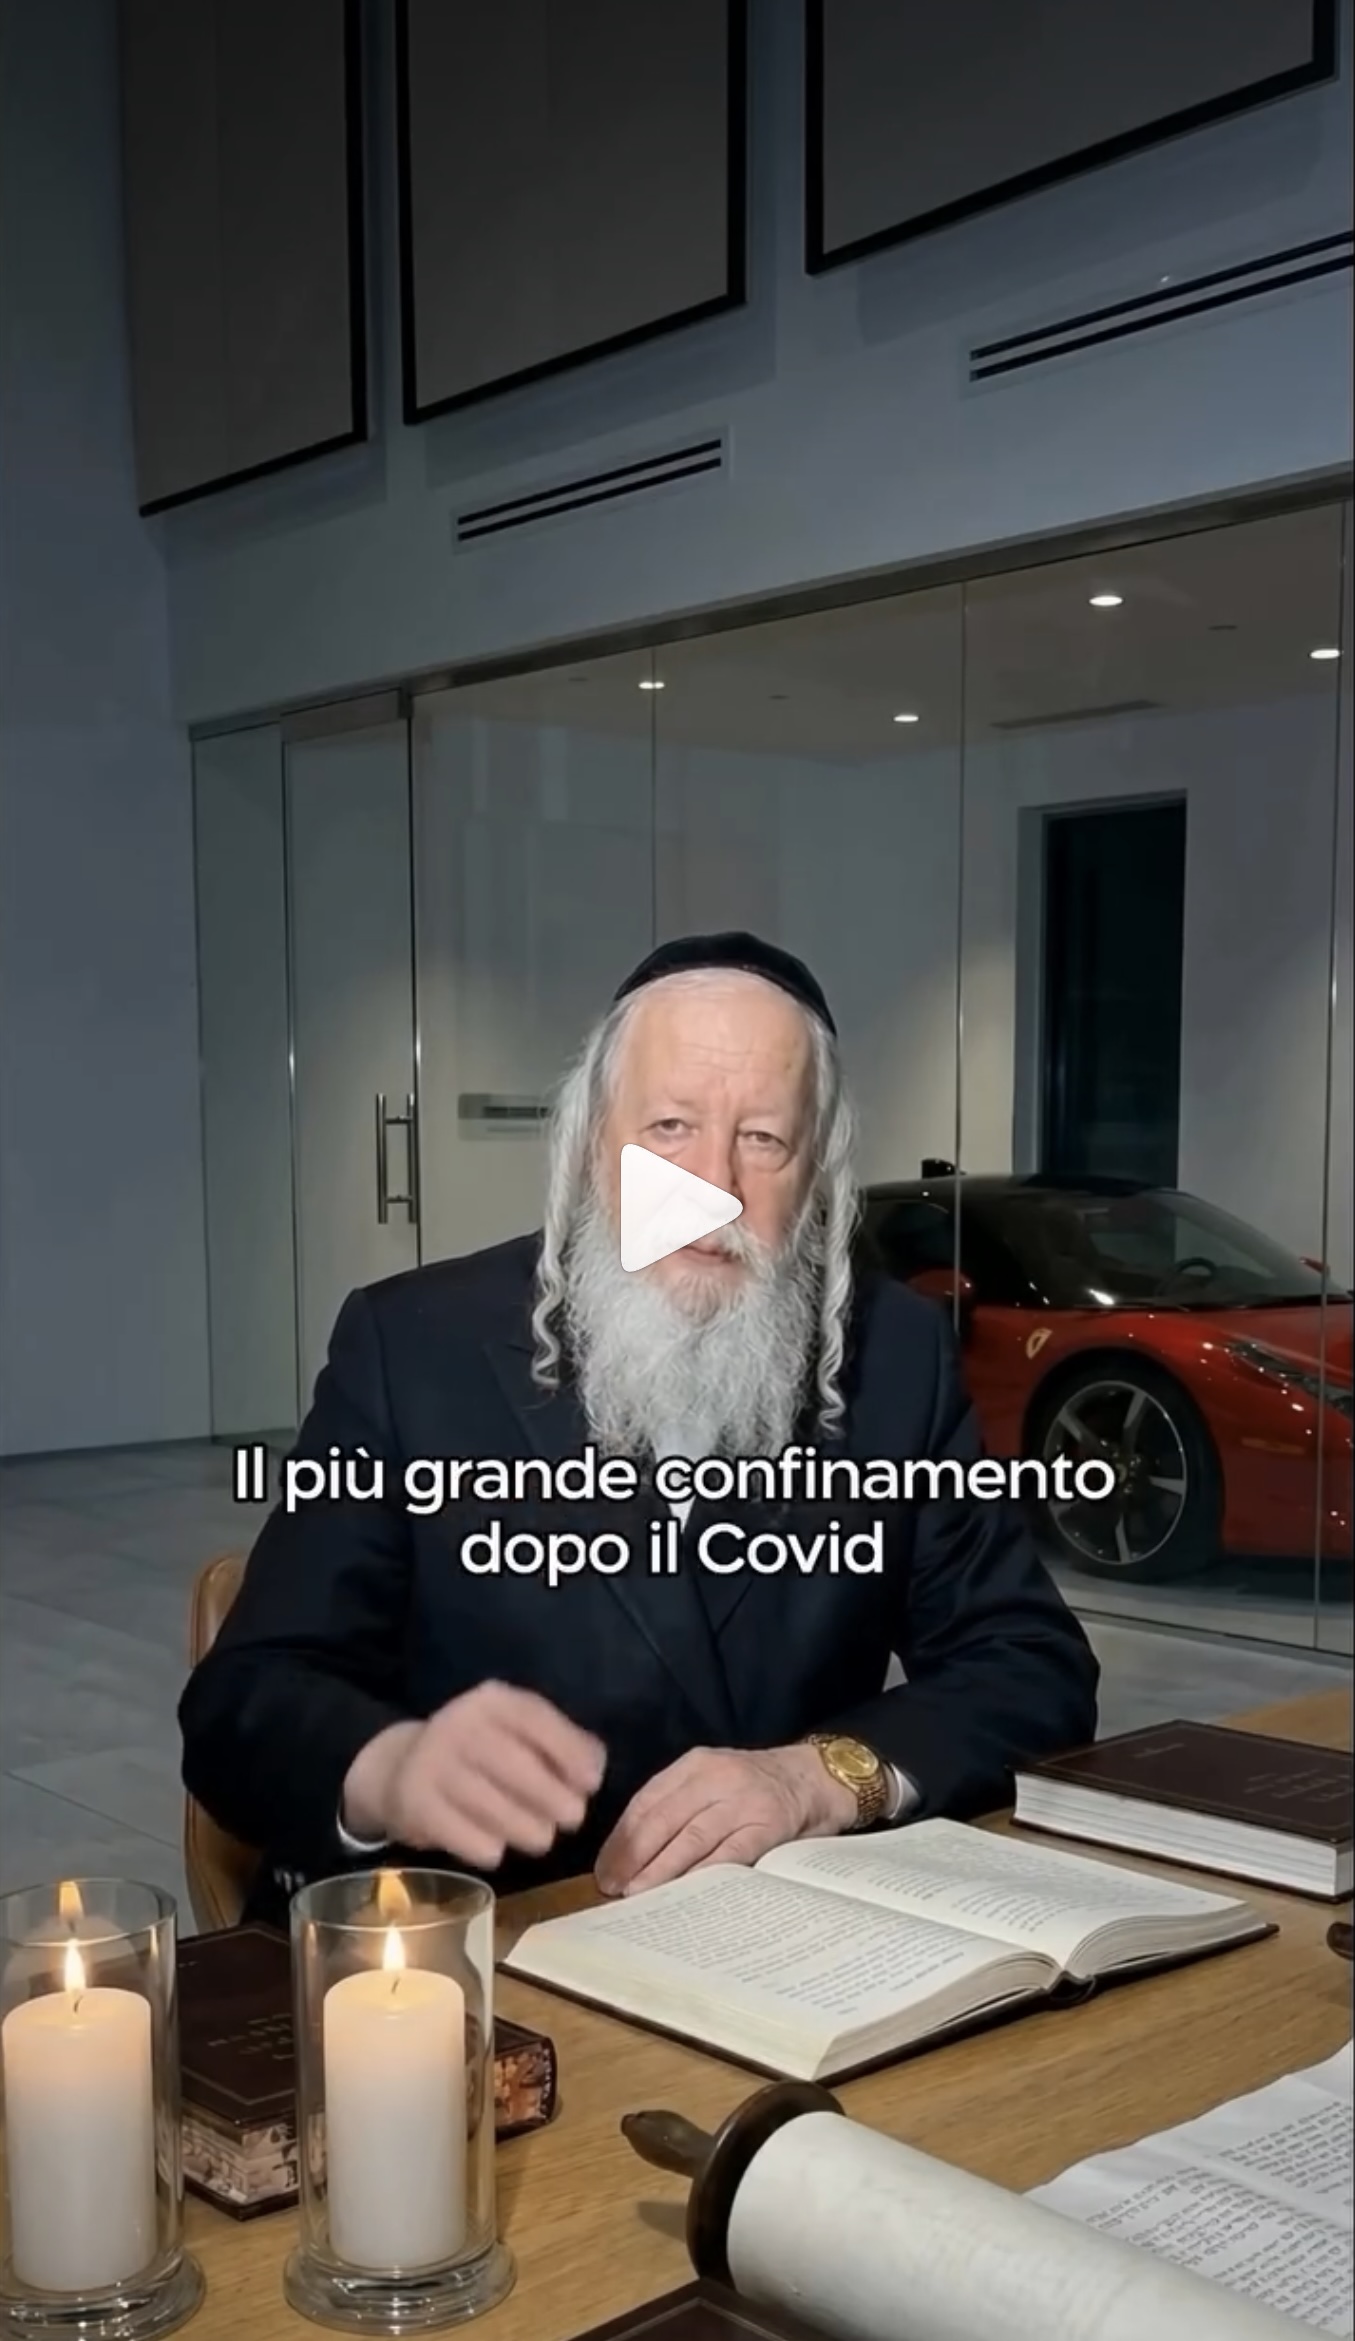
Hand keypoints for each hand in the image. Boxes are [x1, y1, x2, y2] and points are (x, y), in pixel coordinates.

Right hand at [342, 1683, 605, 1869]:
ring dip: (530, 1831)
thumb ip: (559, 1743)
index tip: (592, 1783)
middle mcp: (459, 1725)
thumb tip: (595, 1769)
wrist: (399, 1769)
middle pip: (519, 1769)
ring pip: (497, 1811)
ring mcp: (434, 1765)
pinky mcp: (416, 1806)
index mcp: (491, 1702)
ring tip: (539, 1836)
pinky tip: (495, 1845)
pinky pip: (470, 1840)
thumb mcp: (515, 1732)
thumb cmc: (478, 1751)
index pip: (536, 1720)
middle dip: (556, 1800)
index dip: (570, 1752)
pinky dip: (491, 1849)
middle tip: (572, 1819)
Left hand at [594, 1744, 856, 1896]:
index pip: (646, 1801)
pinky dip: (702, 1875)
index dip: (621, 1837)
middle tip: (612, 1887)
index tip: (604, 1868)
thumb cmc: (756, 1787)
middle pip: (662, 1819)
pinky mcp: (768, 1826)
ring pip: (690, 1838)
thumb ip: (679, 1804)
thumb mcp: (714, 1779)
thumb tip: (631, 1853)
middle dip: (632, 1857)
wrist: (817, 1777)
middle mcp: (716, 1777)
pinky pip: (728, 1854)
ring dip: (659, 1870)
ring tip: (636, 1894)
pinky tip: (683, 1894)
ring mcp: (743, 1801)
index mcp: (695, 1764)